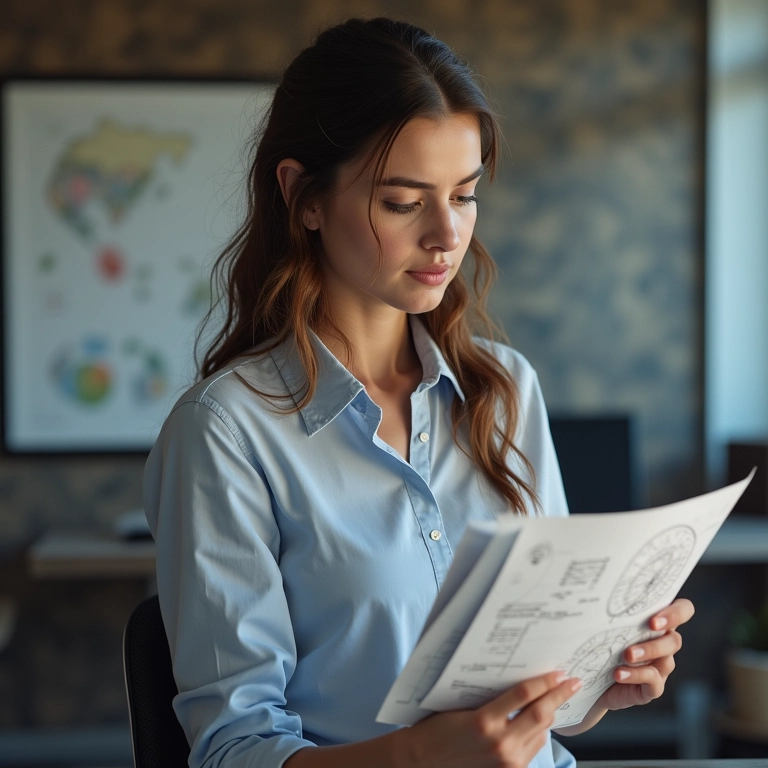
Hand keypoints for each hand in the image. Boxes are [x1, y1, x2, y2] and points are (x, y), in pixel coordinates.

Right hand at [399, 671, 581, 767]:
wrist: (423, 761)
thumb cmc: (437, 728)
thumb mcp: (461, 705)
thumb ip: (491, 698)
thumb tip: (519, 683)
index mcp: (484, 721)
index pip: (523, 695)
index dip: (544, 682)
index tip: (558, 672)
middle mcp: (499, 743)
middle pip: (540, 715)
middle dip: (559, 696)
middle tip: (572, 682)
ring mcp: (507, 762)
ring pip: (541, 733)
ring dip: (550, 714)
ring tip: (557, 699)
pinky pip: (532, 749)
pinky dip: (539, 733)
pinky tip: (539, 722)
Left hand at [597, 598, 694, 710]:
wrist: (591, 678)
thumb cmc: (601, 642)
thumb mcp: (607, 623)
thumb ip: (614, 610)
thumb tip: (601, 588)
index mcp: (657, 624)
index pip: (682, 611)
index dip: (676, 613)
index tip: (654, 621)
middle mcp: (663, 644)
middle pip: (675, 640)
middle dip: (658, 640)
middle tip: (640, 640)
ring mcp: (660, 667)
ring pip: (667, 660)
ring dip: (647, 654)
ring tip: (626, 655)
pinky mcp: (652, 687)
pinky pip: (653, 681)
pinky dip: (636, 675)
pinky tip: (619, 674)